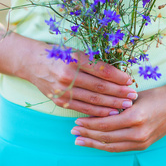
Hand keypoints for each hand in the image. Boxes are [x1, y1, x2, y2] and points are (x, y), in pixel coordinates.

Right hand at [19, 42, 137, 116]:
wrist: (32, 62)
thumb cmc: (58, 54)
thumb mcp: (76, 52)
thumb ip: (94, 62)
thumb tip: (118, 74)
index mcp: (75, 59)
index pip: (102, 70)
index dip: (118, 77)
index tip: (130, 81)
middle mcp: (68, 75)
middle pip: (100, 87)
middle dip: (119, 92)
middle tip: (133, 96)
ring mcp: (63, 90)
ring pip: (93, 100)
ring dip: (112, 104)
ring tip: (126, 105)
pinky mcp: (60, 101)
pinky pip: (83, 108)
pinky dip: (98, 112)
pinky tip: (110, 113)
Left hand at [70, 81, 165, 151]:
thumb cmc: (154, 95)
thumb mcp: (133, 96)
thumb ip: (115, 104)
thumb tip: (93, 109)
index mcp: (135, 117)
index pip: (104, 125)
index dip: (88, 124)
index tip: (76, 121)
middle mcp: (138, 133)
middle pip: (105, 138)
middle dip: (87, 135)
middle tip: (73, 132)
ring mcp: (141, 141)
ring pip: (111, 146)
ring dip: (94, 144)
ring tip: (80, 140)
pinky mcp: (143, 145)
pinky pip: (120, 148)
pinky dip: (106, 146)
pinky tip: (96, 143)